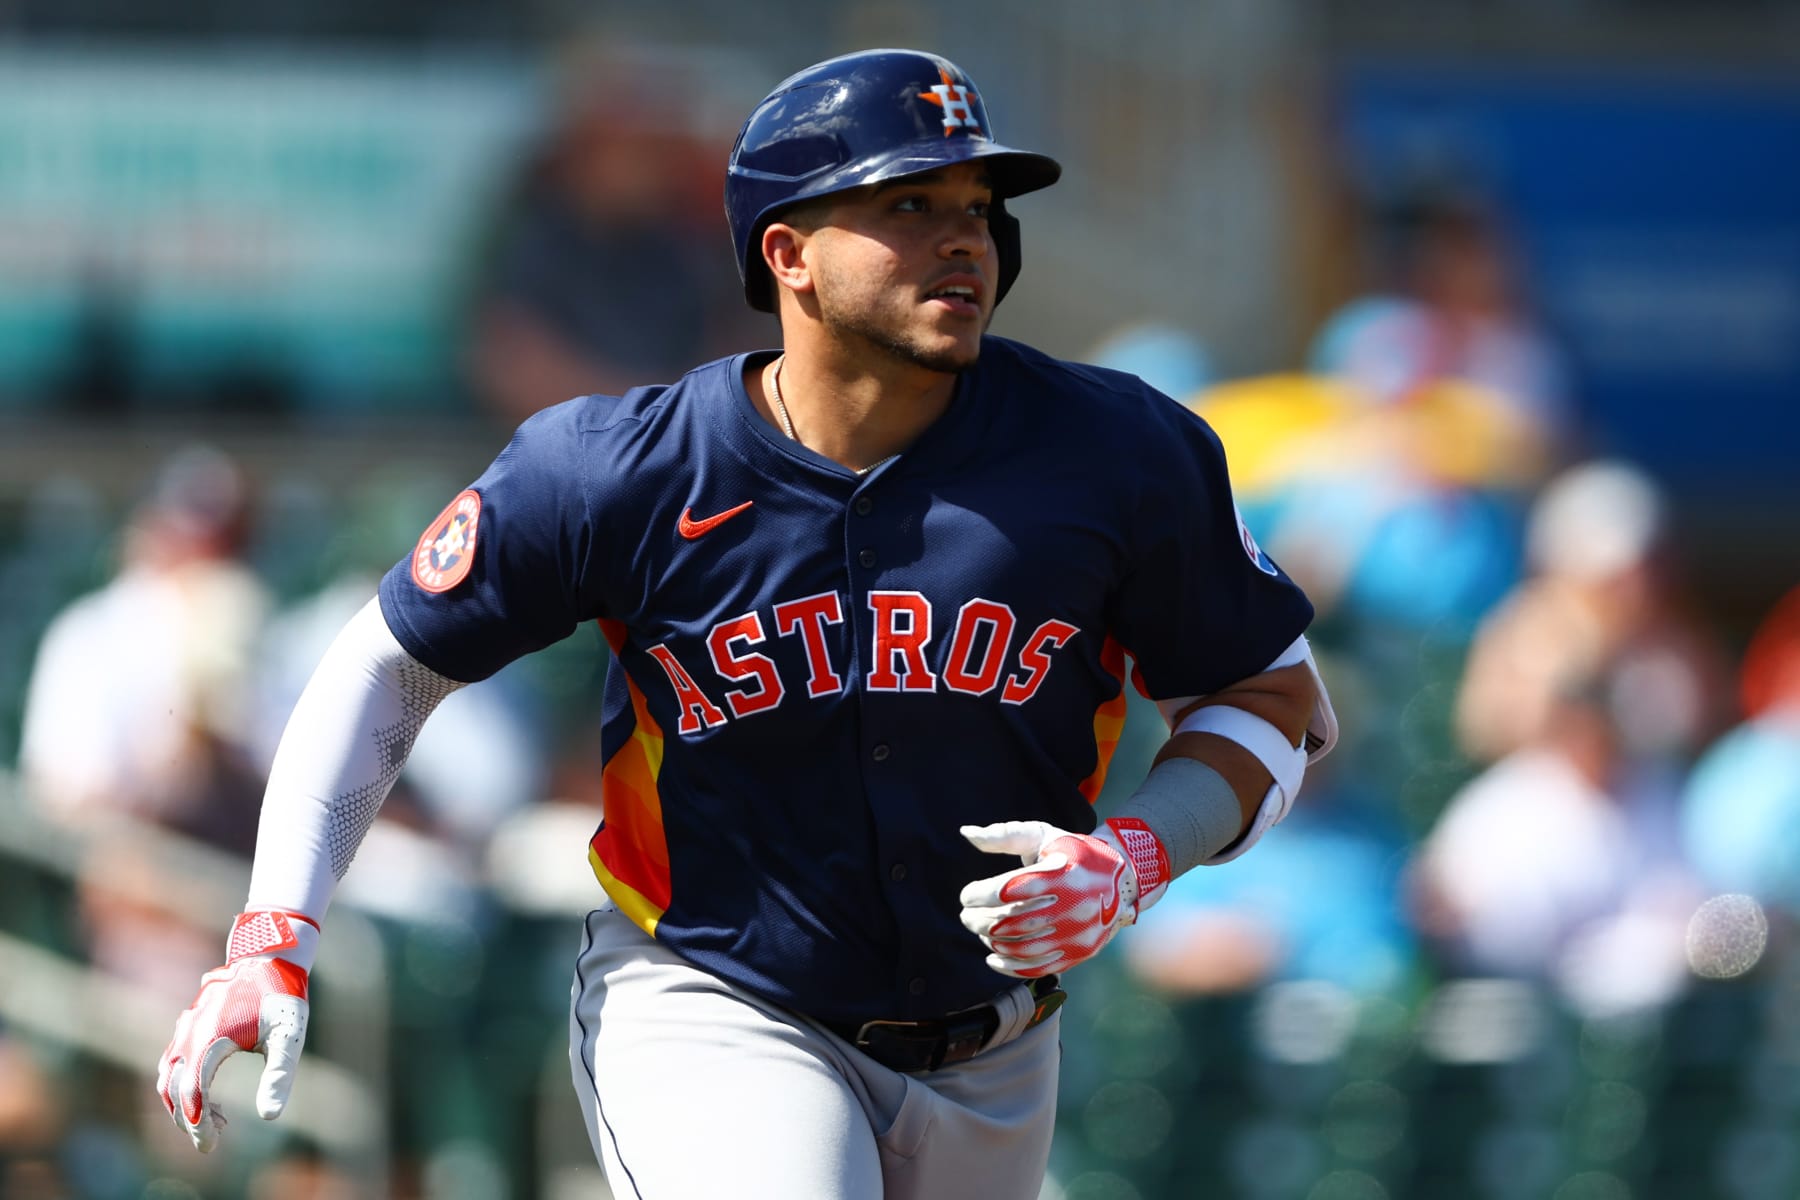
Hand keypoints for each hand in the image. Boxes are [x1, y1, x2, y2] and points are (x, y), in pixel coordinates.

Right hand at [156, 910, 315, 1151]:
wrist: (268, 957)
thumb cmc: (282, 996)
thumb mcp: (289, 1035)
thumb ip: (280, 1074)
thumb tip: (271, 1116)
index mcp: (210, 1037)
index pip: (193, 1092)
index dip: (198, 1123)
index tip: (211, 1147)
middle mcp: (189, 1033)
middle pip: (174, 1089)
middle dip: (189, 1120)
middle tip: (213, 1141)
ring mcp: (184, 1029)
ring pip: (167, 1077)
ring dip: (184, 1104)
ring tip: (217, 1121)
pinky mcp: (187, 1027)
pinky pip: (173, 1064)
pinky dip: (182, 1087)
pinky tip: (210, 1099)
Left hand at [958, 818, 1168, 976]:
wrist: (1122, 878)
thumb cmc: (1073, 852)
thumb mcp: (1043, 835)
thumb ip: (1004, 835)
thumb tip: (966, 833)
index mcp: (1061, 873)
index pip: (1007, 890)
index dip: (978, 895)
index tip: (966, 895)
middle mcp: (1073, 906)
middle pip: (1010, 922)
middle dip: (978, 920)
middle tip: (965, 915)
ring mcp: (1077, 934)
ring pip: (1020, 948)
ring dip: (991, 941)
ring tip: (980, 930)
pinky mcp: (1079, 953)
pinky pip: (1038, 967)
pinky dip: (1010, 967)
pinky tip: (993, 956)